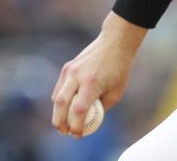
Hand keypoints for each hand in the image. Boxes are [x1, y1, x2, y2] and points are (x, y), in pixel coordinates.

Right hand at [51, 12, 146, 136]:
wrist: (115, 42)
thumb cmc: (119, 68)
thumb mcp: (117, 91)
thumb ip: (102, 106)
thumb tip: (90, 121)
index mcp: (92, 83)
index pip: (78, 110)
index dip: (75, 126)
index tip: (77, 135)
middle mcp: (77, 76)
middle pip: (60, 105)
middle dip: (60, 122)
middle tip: (64, 132)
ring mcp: (70, 70)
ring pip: (57, 97)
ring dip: (58, 112)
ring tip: (63, 123)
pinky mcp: (67, 67)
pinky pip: (59, 88)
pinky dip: (60, 100)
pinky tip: (65, 107)